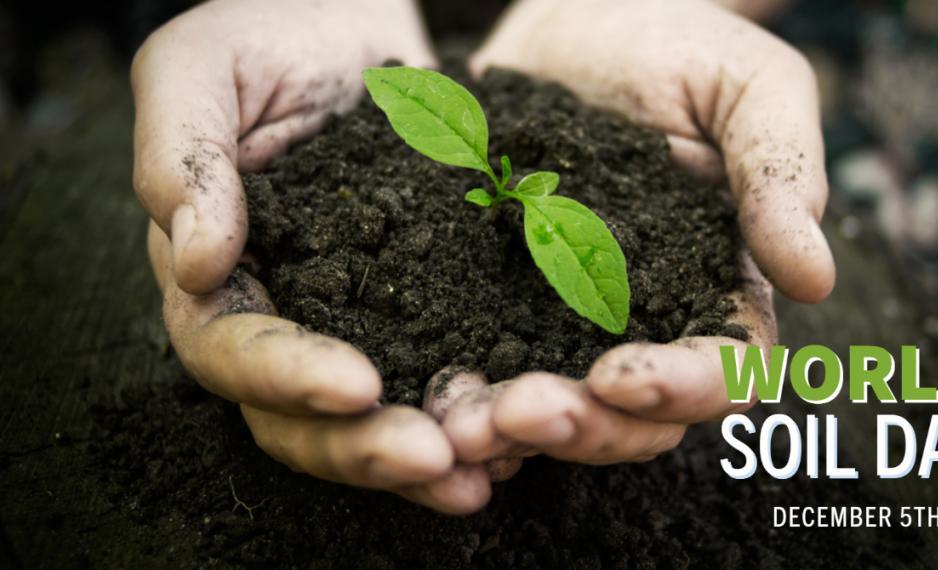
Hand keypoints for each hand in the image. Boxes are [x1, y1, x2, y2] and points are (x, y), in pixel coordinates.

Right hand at [134, 0, 489, 513]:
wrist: (356, 23)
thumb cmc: (267, 34)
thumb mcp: (201, 67)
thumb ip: (181, 157)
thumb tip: (197, 262)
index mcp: (218, 276)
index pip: (233, 350)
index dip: (287, 376)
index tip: (357, 384)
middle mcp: (285, 316)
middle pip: (302, 417)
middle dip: (367, 446)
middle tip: (439, 458)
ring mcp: (358, 321)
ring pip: (376, 417)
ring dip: (430, 453)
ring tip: (490, 470)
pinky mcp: (427, 309)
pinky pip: (446, 372)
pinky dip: (479, 408)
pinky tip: (526, 432)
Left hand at [438, 0, 830, 472]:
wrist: (580, 16)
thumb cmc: (679, 44)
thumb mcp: (748, 87)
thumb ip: (779, 174)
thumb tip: (816, 278)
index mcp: (718, 284)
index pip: (724, 369)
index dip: (682, 389)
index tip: (622, 378)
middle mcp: (643, 321)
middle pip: (633, 417)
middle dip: (582, 428)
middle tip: (518, 414)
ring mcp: (564, 318)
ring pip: (553, 410)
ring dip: (510, 431)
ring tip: (461, 422)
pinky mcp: (494, 301)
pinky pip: (479, 363)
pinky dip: (456, 396)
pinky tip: (424, 400)